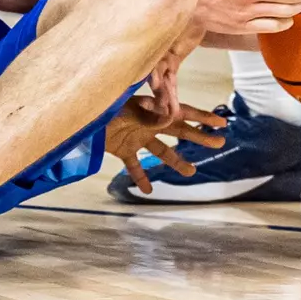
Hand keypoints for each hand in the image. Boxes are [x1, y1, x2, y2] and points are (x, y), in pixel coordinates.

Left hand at [104, 95, 226, 194]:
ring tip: (191, 171)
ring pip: (160, 151)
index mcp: (150, 109)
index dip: (202, 118)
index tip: (221, 123)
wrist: (79, 119)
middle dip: (198, 137)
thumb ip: (149, 115)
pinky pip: (134, 166)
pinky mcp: (121, 149)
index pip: (181, 113)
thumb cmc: (102, 109)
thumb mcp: (127, 110)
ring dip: (176, 161)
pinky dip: (141, 177)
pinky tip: (148, 190)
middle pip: (177, 131)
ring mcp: (135, 137)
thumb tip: (173, 116)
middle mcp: (146, 123)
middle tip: (220, 143)